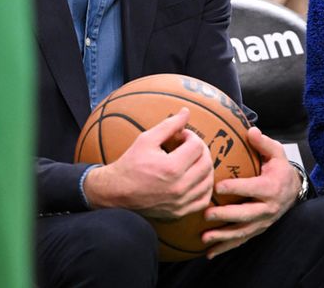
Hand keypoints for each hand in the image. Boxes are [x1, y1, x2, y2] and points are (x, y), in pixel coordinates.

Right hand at [83, 108, 214, 218]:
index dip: (192, 136)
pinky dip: (204, 188)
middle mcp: (179, 187)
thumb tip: (187, 111)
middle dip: (201, 150)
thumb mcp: (146, 139)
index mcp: (171, 168)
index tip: (182, 136)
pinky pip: (203, 200)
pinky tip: (197, 179)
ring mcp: (180, 202)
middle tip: (190, 146)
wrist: (116, 192)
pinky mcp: (179, 212)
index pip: (197, 146)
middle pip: (206, 163)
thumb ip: (169, 125)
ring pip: (208, 181)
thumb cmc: (131, 164)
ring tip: (193, 160)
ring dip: (205, 167)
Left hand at [200, 127, 299, 257]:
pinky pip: (241, 241)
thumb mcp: (277, 153)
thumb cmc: (280, 169)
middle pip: (246, 214)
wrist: (293, 190)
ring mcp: (262, 222)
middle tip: (206, 214)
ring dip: (223, 237)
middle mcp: (268, 207)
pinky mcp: (257, 230)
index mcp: (271, 187)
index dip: (236, 188)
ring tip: (204, 238)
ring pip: (242, 232)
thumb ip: (263, 143)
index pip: (253, 188)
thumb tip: (251, 131)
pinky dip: (225, 248)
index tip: (218, 186)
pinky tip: (208, 253)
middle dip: (225, 216)